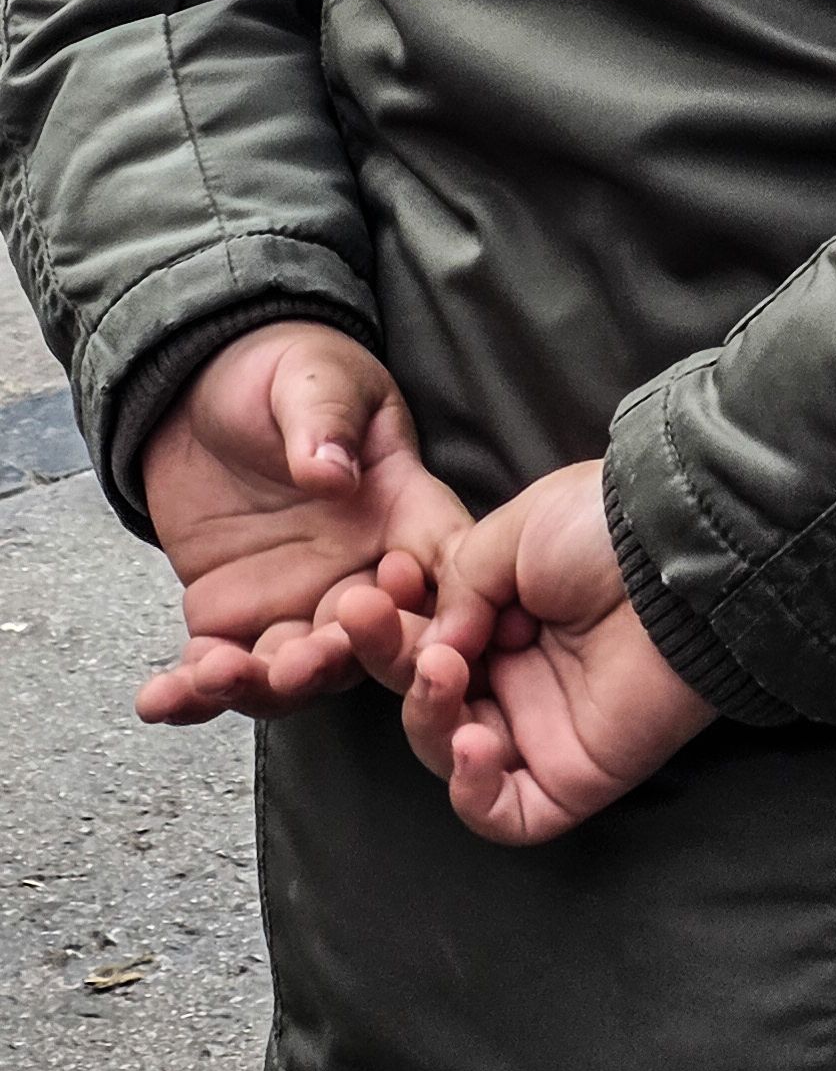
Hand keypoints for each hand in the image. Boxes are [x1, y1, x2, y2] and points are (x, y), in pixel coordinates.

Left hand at [137, 324, 470, 726]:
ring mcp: (296, 600)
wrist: (204, 394)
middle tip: (298, 663)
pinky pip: (219, 667)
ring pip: (297, 671)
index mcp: (402, 508)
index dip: (437, 609)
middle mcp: (360, 570)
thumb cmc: (285, 372)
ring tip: (216, 676)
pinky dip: (193, 694)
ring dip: (263, 688)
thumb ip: (325, 421)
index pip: (439, 565)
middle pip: (369, 642)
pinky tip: (160, 698)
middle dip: (335, 662)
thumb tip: (330, 471)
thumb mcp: (314, 378)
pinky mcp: (233, 616)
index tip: (413, 632)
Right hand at [404, 461, 713, 847]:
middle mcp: (520, 674)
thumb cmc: (604, 534)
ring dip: (427, 715)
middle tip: (372, 618)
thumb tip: (432, 645)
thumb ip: (458, 588)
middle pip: (427, 696)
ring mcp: (543, 728)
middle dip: (393, 661)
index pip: (425, 640)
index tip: (371, 592)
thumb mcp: (513, 535)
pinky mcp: (572, 776)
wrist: (677, 561)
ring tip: (445, 669)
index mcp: (505, 616)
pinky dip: (473, 792)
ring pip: (451, 752)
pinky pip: (503, 814)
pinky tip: (471, 742)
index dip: (388, 625)